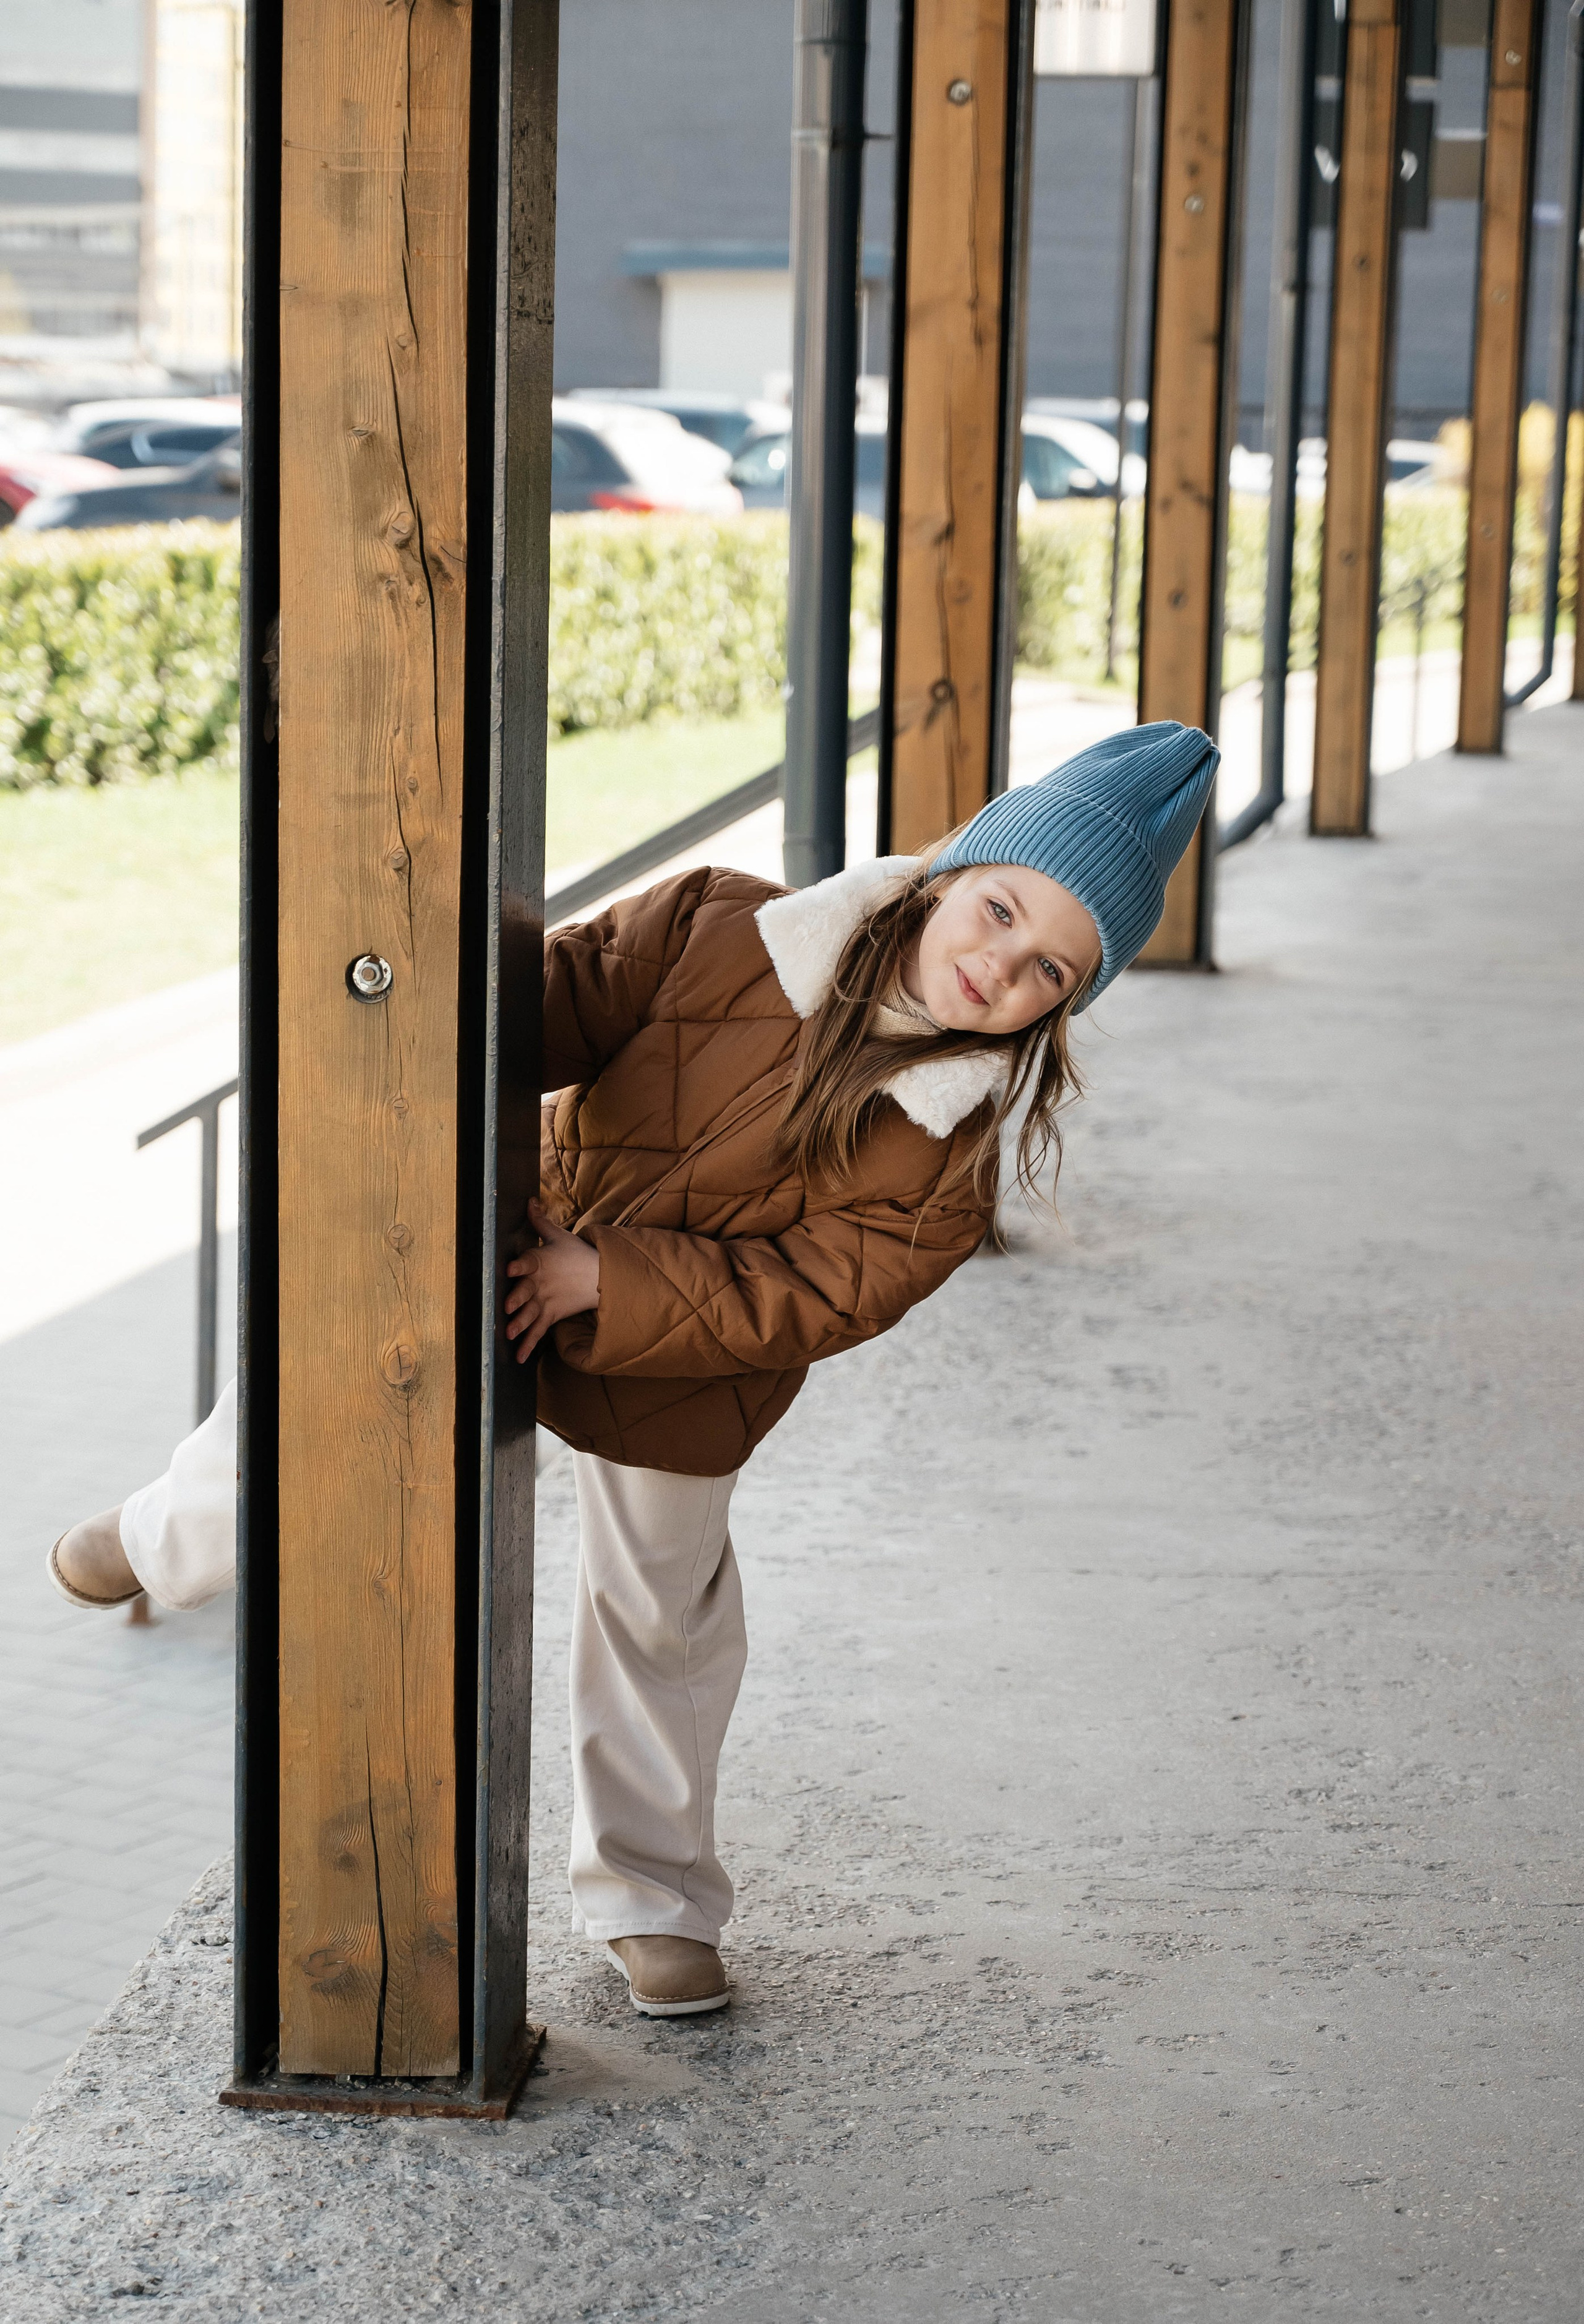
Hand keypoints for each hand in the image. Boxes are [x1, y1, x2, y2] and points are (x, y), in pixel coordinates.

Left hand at [503, 1199, 599, 1363]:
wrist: (601, 1276)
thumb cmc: (577, 1254)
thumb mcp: (559, 1236)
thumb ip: (540, 1222)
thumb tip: (530, 1200)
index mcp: (540, 1262)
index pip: (528, 1262)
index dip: (518, 1266)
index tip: (509, 1269)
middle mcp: (541, 1284)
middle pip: (527, 1292)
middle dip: (517, 1299)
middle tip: (506, 1307)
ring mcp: (546, 1302)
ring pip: (531, 1314)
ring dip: (520, 1324)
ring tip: (508, 1334)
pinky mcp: (552, 1315)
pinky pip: (539, 1332)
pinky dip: (528, 1345)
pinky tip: (517, 1357)